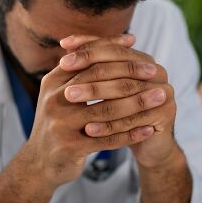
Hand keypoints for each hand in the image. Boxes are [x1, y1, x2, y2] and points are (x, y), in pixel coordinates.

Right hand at [23, 34, 163, 186]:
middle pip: (97, 81)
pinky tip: (150, 129)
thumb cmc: (61, 122)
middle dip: (130, 75)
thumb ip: (89, 67)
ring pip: (106, 110)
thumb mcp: (66, 91)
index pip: (87, 59)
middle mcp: (54, 100)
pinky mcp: (70, 147)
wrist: (39, 163)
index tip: (139, 47)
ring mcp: (61, 124)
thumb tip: (127, 39)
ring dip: (137, 104)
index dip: (113, 51)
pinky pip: (107, 139)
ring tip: (161, 97)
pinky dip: (131, 134)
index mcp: (53, 82)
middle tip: (156, 72)